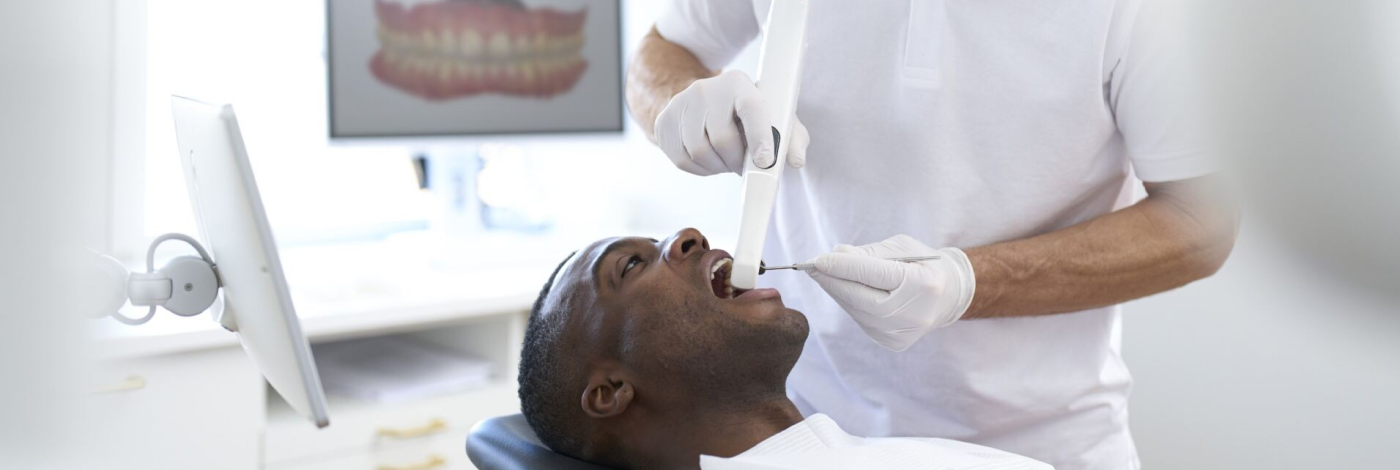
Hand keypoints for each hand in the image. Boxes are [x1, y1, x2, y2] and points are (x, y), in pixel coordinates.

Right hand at [654, 70, 809, 175]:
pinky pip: (682, 160)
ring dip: (718, 167)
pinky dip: (700, 169)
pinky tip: (709, 159)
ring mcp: (680, 105)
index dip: (759, 136)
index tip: (765, 161)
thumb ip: (791, 137)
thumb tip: (795, 160)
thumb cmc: (746, 114)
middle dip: (736, 161)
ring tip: (726, 160)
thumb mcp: (772, 116)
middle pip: (721, 138)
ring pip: (699, 152)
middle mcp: (706, 89)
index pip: (750, 107)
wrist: (704, 102)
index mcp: (738, 83)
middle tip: (744, 166)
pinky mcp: (664, 123)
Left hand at [806, 235, 976, 351]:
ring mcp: (902, 332)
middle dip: (832, 280)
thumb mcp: (901, 248)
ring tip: (825, 274)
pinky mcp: (893, 342)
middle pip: (859, 297)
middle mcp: (912, 313)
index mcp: (922, 284)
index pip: (874, 274)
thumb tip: (835, 256)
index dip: (843, 266)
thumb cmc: (922, 265)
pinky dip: (849, 303)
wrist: (948, 296)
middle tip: (811, 266)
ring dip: (837, 291)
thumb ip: (868, 253)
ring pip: (856, 310)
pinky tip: (844, 289)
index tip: (817, 259)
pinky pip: (861, 320)